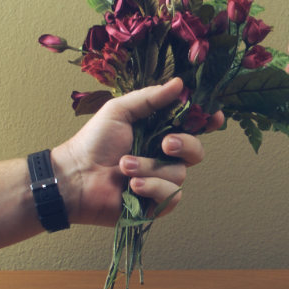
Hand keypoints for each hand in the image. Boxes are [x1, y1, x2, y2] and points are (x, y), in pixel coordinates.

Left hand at [53, 78, 222, 226]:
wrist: (74, 176)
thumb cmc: (93, 142)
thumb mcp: (120, 110)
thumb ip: (151, 97)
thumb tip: (180, 83)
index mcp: (160, 132)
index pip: (193, 127)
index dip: (207, 121)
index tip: (214, 116)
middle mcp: (164, 157)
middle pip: (196, 151)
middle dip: (185, 145)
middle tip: (165, 143)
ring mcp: (160, 181)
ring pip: (179, 175)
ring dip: (150, 168)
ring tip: (124, 166)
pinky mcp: (154, 205)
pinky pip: (170, 196)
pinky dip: (151, 188)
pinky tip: (130, 185)